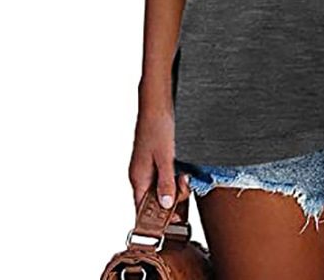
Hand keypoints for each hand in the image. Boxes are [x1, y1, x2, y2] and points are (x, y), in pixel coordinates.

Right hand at [128, 102, 190, 221]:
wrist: (158, 103)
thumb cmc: (157, 126)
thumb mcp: (165, 156)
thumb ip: (166, 182)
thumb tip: (166, 205)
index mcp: (138, 178)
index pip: (142, 209)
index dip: (157, 218)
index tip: (175, 219)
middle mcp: (141, 175)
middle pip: (156, 201)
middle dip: (173, 198)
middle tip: (183, 184)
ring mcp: (149, 168)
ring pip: (163, 189)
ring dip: (176, 186)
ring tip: (184, 175)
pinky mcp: (157, 160)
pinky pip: (166, 177)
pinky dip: (175, 177)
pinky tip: (183, 171)